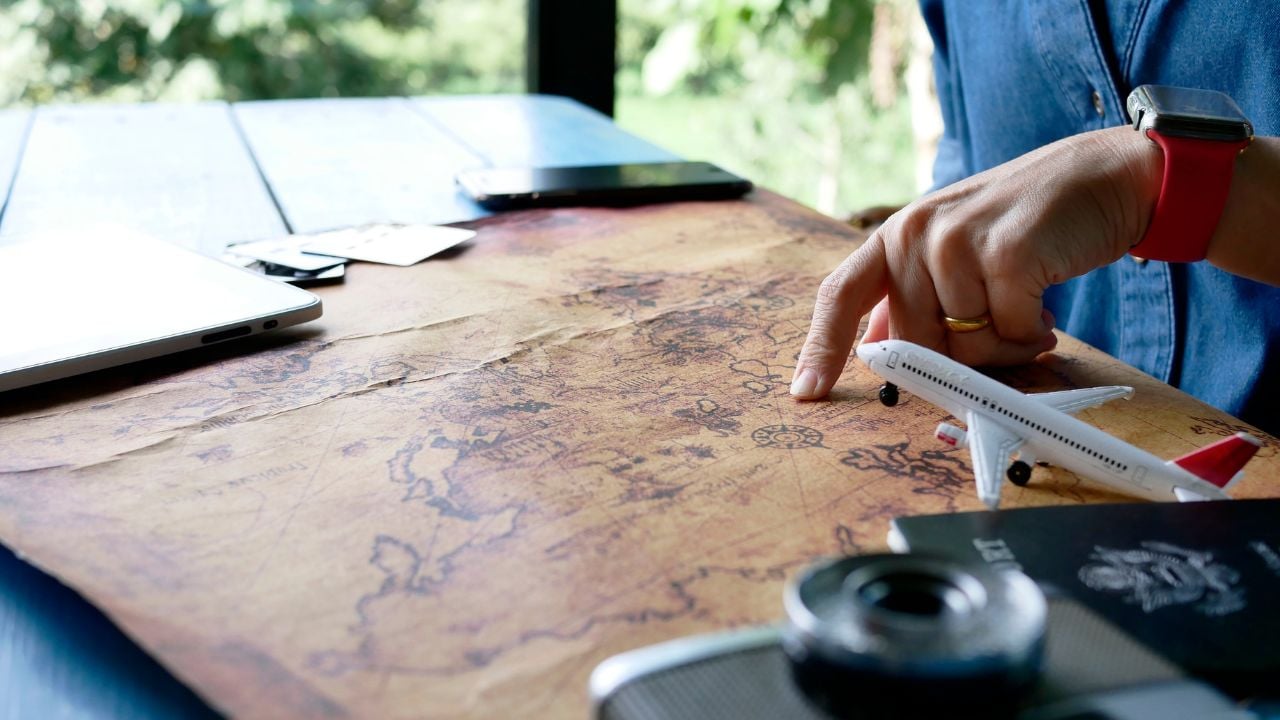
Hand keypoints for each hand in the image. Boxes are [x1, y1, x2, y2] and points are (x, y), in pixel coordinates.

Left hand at [790, 126, 1159, 398]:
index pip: (840, 295)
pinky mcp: (1008, 255)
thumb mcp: (952, 250)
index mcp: (894, 236)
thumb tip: (875, 348)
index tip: (806, 393)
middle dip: (960, 357)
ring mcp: (958, 242)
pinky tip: (1046, 307)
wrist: (1102, 177)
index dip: (821, 348)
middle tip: (999, 328)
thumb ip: (912, 296)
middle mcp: (915, 234)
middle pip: (914, 344)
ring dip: (1004, 347)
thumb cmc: (1023, 225)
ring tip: (1027, 308)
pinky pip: (1008, 336)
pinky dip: (1031, 335)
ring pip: (964, 348)